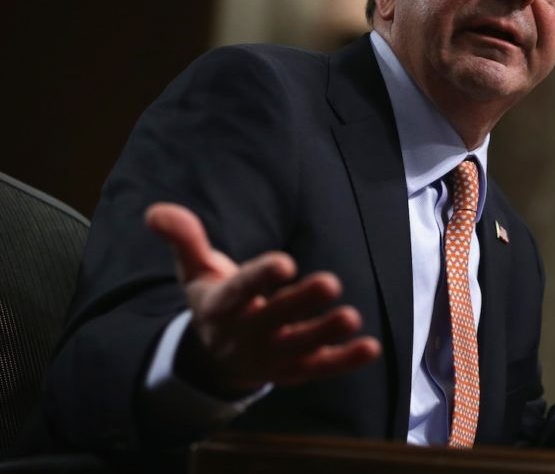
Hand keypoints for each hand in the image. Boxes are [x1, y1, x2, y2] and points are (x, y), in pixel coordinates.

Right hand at [145, 203, 380, 395]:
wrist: (214, 362)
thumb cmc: (214, 303)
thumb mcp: (195, 271)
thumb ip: (184, 239)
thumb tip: (156, 211)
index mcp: (222, 307)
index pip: (241, 290)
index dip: (261, 278)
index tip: (284, 262)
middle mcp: (247, 334)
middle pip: (276, 318)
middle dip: (301, 302)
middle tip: (330, 283)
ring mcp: (273, 356)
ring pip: (301, 347)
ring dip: (326, 333)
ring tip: (352, 317)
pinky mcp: (296, 370)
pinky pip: (321, 367)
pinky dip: (345, 361)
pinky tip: (370, 348)